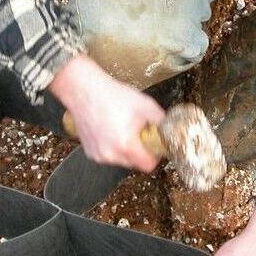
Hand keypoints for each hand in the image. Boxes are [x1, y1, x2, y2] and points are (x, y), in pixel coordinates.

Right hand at [49, 54, 165, 171]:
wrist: (84, 90)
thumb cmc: (113, 95)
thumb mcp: (145, 105)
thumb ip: (162, 121)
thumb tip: (170, 130)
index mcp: (126, 145)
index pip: (148, 165)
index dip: (154, 155)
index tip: (152, 143)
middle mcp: (110, 155)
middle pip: (135, 164)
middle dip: (139, 151)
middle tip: (137, 132)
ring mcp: (98, 155)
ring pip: (121, 161)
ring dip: (125, 150)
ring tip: (122, 128)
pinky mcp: (90, 152)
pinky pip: (108, 156)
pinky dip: (112, 148)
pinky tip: (109, 130)